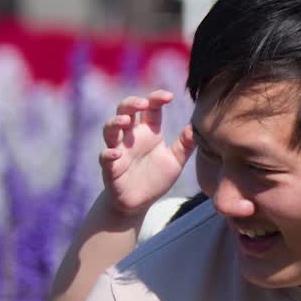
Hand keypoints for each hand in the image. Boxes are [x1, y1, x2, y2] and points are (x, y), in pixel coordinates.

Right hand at [98, 90, 194, 216]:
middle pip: (125, 111)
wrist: (139, 203)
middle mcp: (131, 137)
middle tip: (143, 103)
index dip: (157, 98)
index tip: (169, 97)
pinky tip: (116, 153)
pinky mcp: (111, 168)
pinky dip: (109, 154)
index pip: (150, 108)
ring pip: (110, 129)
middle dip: (132, 103)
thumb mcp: (175, 162)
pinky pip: (105, 157)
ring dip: (115, 122)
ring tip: (126, 121)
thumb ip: (185, 146)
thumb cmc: (155, 179)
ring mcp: (119, 150)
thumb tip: (194, 128)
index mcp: (149, 131)